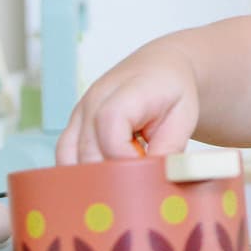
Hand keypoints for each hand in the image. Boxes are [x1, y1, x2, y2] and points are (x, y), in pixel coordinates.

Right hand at [54, 45, 200, 164]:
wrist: (161, 68)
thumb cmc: (173, 91)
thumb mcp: (185, 116)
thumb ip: (170, 147)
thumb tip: (154, 178)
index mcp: (126, 90)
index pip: (110, 124)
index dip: (124, 155)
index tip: (145, 169)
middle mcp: (95, 99)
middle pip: (87, 149)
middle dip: (112, 173)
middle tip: (138, 181)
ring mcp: (80, 111)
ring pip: (69, 157)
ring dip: (95, 176)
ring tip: (124, 176)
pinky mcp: (74, 124)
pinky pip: (66, 155)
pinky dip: (83, 171)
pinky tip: (108, 173)